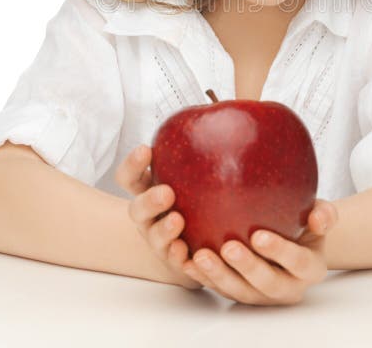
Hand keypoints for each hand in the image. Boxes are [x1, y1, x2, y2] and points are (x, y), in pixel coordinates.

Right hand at [114, 144, 202, 290]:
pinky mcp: (179, 262)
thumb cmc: (202, 194)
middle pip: (137, 209)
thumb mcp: (200, 169)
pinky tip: (189, 253)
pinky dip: (179, 258)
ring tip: (178, 220)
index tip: (146, 149)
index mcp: (150, 189)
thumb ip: (211, 144)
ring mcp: (161, 240)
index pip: (130, 176)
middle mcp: (150, 216)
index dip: (133, 163)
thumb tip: (241, 107)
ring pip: (153, 237)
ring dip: (163, 230)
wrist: (204, 241)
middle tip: (167, 192)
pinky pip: (176, 264)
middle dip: (149, 200)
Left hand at [181, 199, 337, 305]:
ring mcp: (262, 294)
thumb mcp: (318, 215)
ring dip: (219, 276)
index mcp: (310, 268)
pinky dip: (204, 277)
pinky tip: (187, 261)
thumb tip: (318, 217)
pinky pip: (221, 289)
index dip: (280, 251)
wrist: (292, 239)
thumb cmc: (303, 222)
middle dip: (247, 268)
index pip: (298, 262)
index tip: (259, 235)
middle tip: (228, 247)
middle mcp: (288, 287)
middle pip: (267, 283)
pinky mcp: (241, 293)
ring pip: (240, 291)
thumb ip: (324, 214)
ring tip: (200, 256)